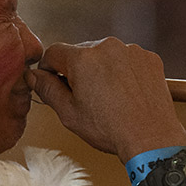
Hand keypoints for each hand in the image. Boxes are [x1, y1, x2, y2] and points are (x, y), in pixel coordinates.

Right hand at [28, 38, 185, 161]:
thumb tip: (34, 76)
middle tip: (84, 97)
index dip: (49, 68)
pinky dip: (124, 72)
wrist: (151, 138)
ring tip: (109, 98)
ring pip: (106, 55)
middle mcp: (107, 47)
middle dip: (78, 70)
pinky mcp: (149, 58)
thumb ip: (47, 89)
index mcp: (83, 59)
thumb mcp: (69, 113)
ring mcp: (131, 51)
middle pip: (81, 52)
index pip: (54, 52)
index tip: (52, 81)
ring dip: (102, 70)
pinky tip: (126, 93)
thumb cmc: (111, 129)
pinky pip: (128, 60)